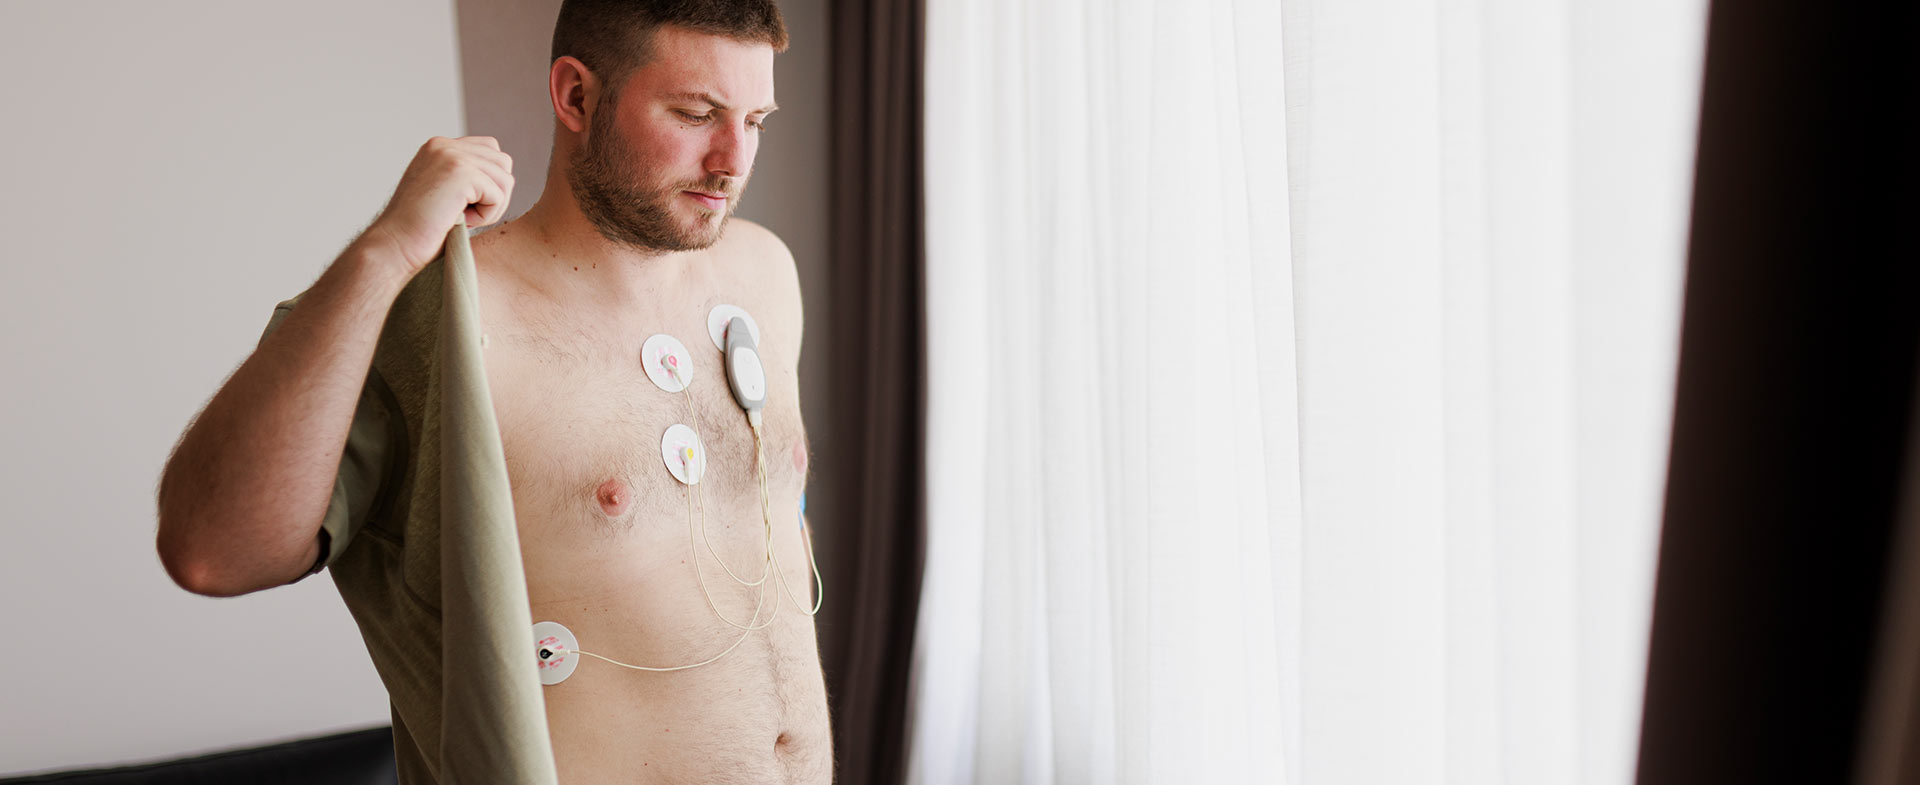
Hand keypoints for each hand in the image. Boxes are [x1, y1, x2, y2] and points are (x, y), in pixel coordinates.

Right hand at [360, 136, 514, 276]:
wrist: (394, 246)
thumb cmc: (420, 230)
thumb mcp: (445, 193)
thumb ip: (467, 176)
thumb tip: (504, 177)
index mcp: (439, 147)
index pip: (491, 149)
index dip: (489, 182)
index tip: (462, 203)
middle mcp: (444, 145)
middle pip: (503, 163)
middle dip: (494, 194)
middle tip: (465, 214)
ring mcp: (451, 155)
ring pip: (505, 179)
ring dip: (490, 207)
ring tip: (461, 217)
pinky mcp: (460, 173)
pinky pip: (498, 196)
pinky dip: (485, 217)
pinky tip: (458, 221)